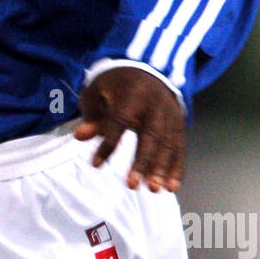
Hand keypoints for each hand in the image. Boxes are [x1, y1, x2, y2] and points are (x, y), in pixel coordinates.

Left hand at [74, 67, 184, 192]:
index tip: (95, 164)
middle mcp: (155, 103)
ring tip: (154, 190)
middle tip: (132, 185)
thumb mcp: (97, 92)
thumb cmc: (116, 86)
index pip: (119, 121)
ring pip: (168, 144)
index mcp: (132, 93)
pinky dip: (176, 168)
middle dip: (142, 161)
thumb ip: (91, 116)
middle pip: (150, 135)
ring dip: (161, 169)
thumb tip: (79, 136)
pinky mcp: (179, 123)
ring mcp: (170, 113)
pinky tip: (171, 186)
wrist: (148, 68)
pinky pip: (179, 147)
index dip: (108, 144)